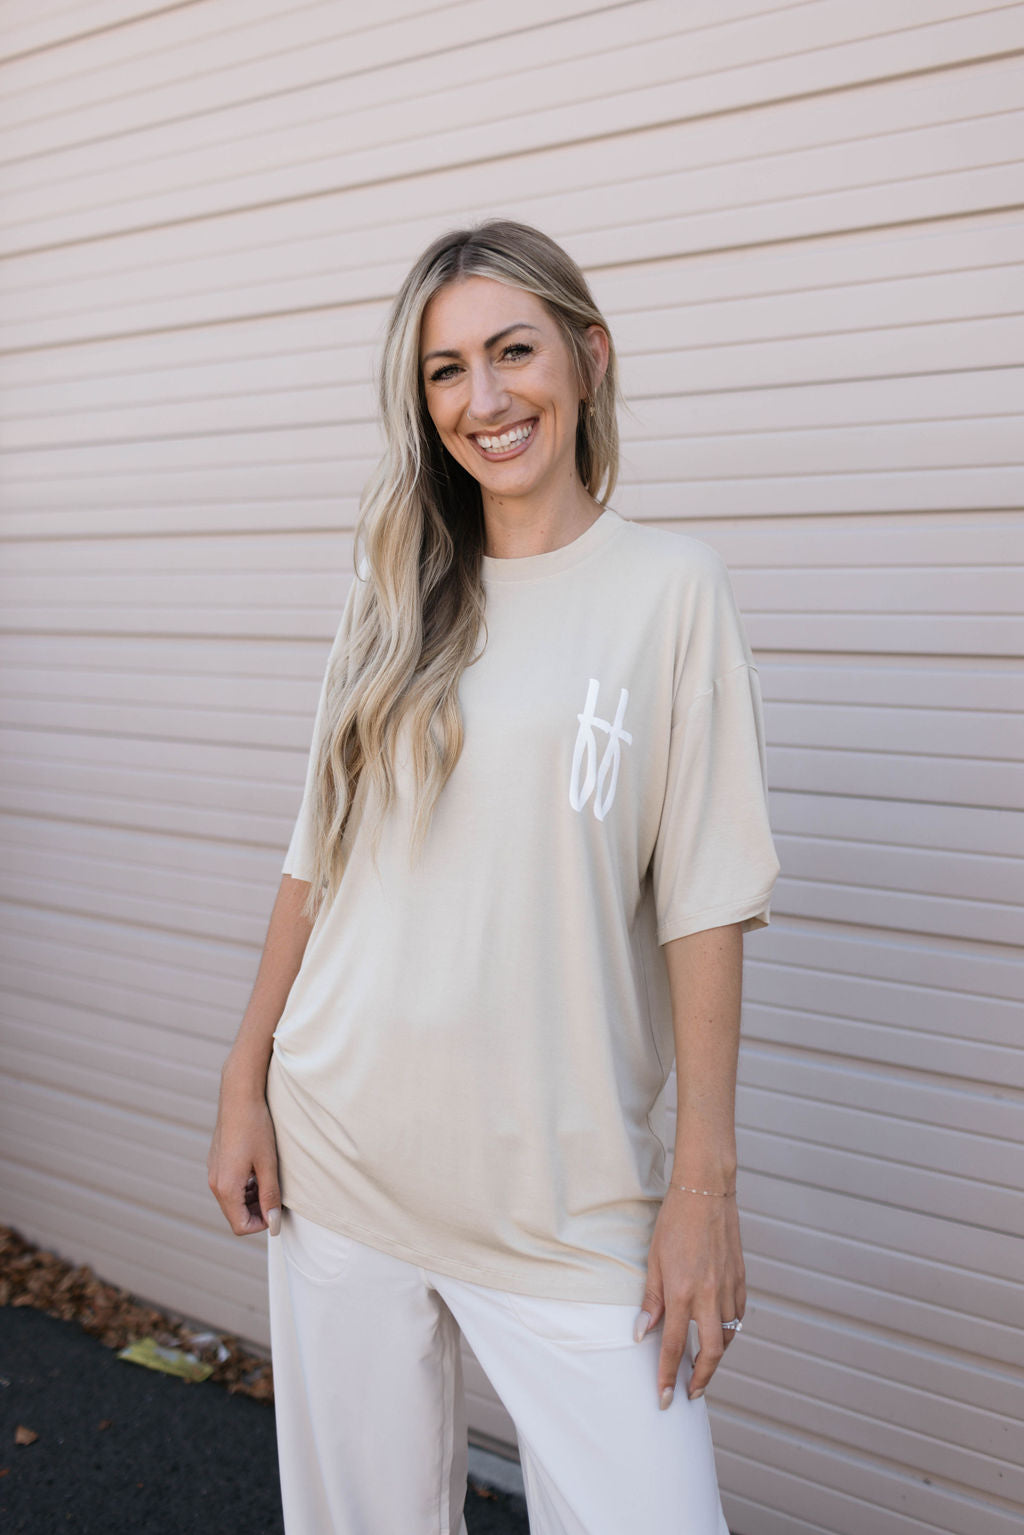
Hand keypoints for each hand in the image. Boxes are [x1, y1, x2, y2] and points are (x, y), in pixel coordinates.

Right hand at [207, 1084, 281, 1236]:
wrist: (239, 1098)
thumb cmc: (255, 1128)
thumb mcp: (268, 1164)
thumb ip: (270, 1195)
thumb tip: (273, 1221)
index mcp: (226, 1188)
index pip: (240, 1226)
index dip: (262, 1224)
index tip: (277, 1209)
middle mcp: (215, 1183)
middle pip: (235, 1215)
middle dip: (257, 1211)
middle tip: (276, 1195)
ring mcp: (214, 1172)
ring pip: (233, 1200)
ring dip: (252, 1198)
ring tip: (269, 1179)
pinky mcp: (216, 1162)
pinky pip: (229, 1185)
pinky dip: (244, 1185)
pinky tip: (258, 1168)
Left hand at [635, 1187, 744, 1406]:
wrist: (706, 1192)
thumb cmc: (674, 1223)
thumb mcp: (654, 1261)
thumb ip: (651, 1301)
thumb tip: (642, 1334)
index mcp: (683, 1292)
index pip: (675, 1346)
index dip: (667, 1376)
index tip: (663, 1398)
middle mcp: (709, 1296)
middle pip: (712, 1353)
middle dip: (701, 1379)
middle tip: (690, 1393)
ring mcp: (729, 1288)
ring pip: (729, 1336)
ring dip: (716, 1356)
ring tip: (702, 1366)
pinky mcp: (741, 1279)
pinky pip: (739, 1316)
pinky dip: (730, 1330)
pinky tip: (720, 1332)